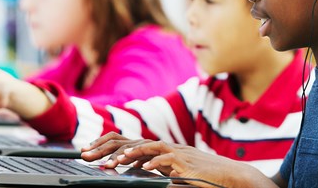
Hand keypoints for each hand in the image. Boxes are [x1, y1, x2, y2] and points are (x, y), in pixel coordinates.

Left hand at [82, 132, 261, 187]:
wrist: (230, 175)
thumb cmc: (203, 176)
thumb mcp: (174, 172)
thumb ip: (157, 169)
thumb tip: (138, 170)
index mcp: (159, 149)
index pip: (129, 141)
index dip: (107, 145)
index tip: (88, 151)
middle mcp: (166, 147)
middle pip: (132, 141)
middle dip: (108, 147)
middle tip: (87, 155)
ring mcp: (176, 152)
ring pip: (148, 146)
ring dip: (129, 154)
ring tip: (112, 162)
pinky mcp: (187, 162)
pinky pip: (167, 158)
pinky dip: (154, 161)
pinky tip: (142, 167)